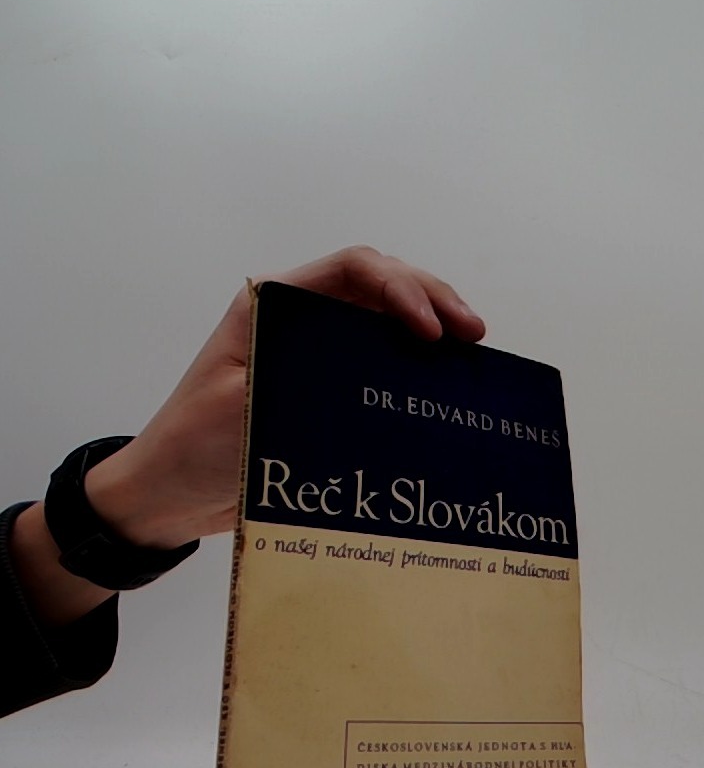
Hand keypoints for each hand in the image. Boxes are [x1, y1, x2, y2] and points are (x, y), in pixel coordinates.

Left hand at [85, 247, 485, 550]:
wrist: (167, 496)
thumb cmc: (191, 448)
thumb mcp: (242, 407)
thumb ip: (301, 378)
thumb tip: (378, 373)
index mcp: (271, 304)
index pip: (353, 271)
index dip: (402, 289)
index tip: (432, 332)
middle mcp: (298, 318)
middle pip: (378, 286)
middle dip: (431, 299)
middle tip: (474, 333)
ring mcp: (314, 351)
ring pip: (385, 319)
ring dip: (431, 325)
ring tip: (472, 349)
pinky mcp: (325, 386)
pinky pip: (379, 360)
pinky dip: (416, 363)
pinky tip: (445, 378)